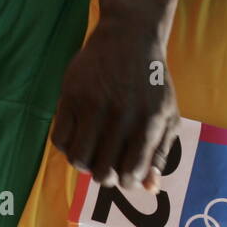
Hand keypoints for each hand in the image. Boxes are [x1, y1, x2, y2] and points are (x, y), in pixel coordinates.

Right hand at [51, 16, 180, 191]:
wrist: (129, 38)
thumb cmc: (152, 82)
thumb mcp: (167, 115)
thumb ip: (160, 152)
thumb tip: (150, 188)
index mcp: (148, 123)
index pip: (132, 173)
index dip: (127, 181)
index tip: (125, 173)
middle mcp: (121, 117)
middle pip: (103, 172)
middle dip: (105, 177)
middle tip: (106, 165)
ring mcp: (93, 106)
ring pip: (78, 159)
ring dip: (84, 164)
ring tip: (91, 153)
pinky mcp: (70, 96)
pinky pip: (59, 140)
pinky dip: (66, 147)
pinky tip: (78, 137)